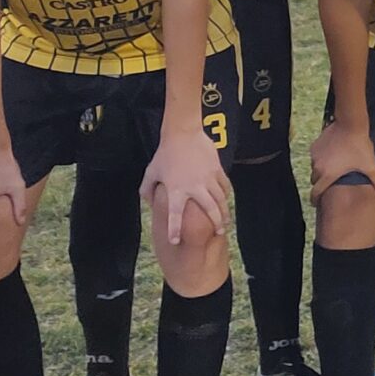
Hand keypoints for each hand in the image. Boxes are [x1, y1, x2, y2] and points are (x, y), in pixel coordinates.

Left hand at [143, 127, 231, 245]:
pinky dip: (226, 195)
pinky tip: (226, 200)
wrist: (183, 133)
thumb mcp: (151, 172)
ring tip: (225, 222)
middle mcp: (194, 187)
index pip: (174, 214)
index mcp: (176, 190)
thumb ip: (147, 190)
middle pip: (210, 210)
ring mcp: (208, 179)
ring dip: (224, 213)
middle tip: (218, 233)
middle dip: (215, 223)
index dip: (174, 229)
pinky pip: (225, 186)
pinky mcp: (217, 170)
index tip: (175, 241)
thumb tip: (150, 204)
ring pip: (221, 200)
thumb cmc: (165, 154)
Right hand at [308, 122, 374, 203]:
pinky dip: (321, 158)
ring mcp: (314, 155)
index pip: (315, 193)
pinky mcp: (315, 145)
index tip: (316, 203)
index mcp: (328, 175)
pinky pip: (315, 156)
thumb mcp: (370, 166)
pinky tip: (332, 156)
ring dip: (321, 170)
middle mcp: (317, 166)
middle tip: (328, 185)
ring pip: (315, 168)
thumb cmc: (360, 146)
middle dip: (321, 184)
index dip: (315, 200)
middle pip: (315, 181)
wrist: (350, 124)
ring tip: (333, 169)